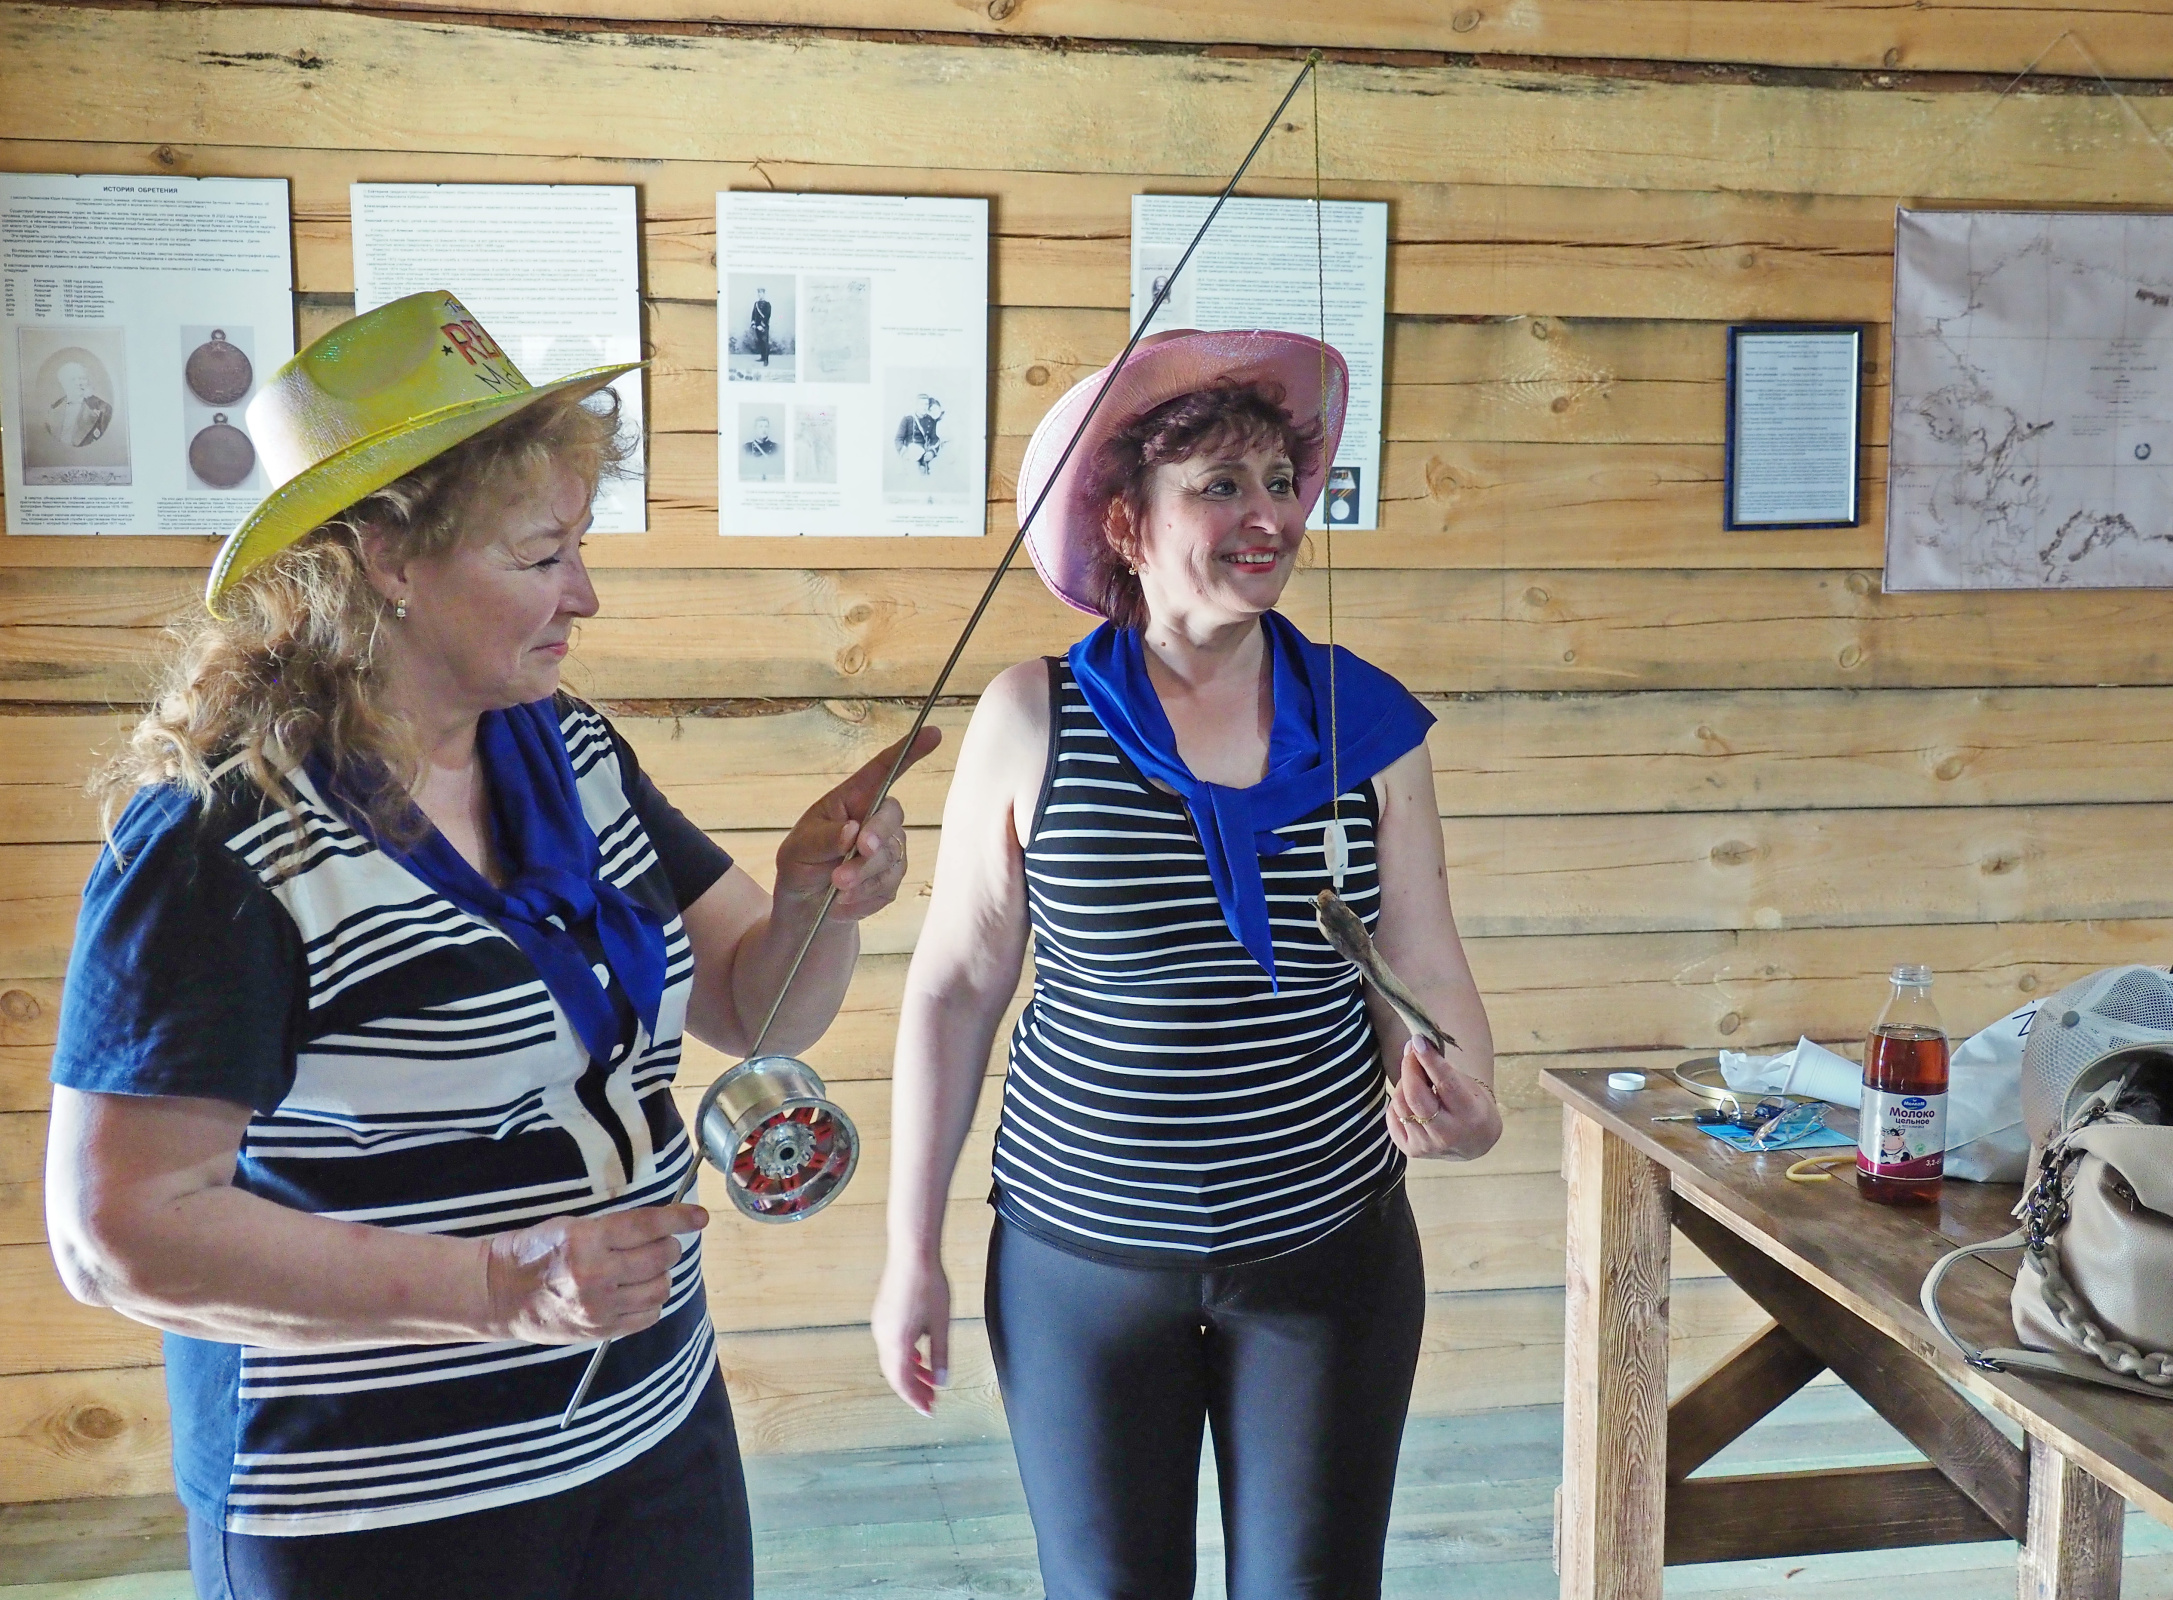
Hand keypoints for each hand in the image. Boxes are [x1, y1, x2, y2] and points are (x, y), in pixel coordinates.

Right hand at [482, 1203, 707, 1343]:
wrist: (499, 1295)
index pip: (647, 1226)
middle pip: (660, 1258)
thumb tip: (660, 1227)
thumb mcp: (570, 1225)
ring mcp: (600, 1308)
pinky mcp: (600, 1331)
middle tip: (659, 1244)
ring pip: (659, 1288)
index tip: (700, 1217)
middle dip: (668, 1247)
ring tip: (645, 1269)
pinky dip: (651, 1302)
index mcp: (586, 1241)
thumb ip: (614, 1228)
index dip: (679, 1219)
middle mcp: (596, 1275)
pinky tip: (637, 1292)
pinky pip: (647, 1317)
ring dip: (661, 1275)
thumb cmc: (533, 1251)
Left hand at [775, 727, 942, 920]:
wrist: (806, 908)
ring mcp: (888, 849)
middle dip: (876, 835)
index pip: (884, 770)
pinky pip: (889, 886)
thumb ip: (822, 839)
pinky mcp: (892, 880)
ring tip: (836, 887)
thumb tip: (852, 829)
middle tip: (857, 850)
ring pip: (891, 857)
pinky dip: (863, 896)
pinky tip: (843, 901)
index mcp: (853, 799)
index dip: (910, 750)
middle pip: (892, 816)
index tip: (933, 733)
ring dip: (863, 875)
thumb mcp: (797, 850)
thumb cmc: (800, 865)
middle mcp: (875, 819)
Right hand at [872, 1250, 950, 1416]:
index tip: (928, 1411)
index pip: (902, 1382)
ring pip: (893, 1359)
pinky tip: (918, 1354)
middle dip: (914, 1389)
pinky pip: (890, 1344)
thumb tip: (941, 1381)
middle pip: (895, 1373)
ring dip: (911, 1372)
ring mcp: (880, 1324)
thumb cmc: (929, 1286)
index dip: (915, 1399)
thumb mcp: (941, 1324)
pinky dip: (905, 1356)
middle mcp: (883, 1336)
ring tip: (930, 1379)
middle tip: (931, 1400)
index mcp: (896, 1342)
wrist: (912, 1253)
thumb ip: (940, 1355)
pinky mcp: (883, 1314)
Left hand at [1386, 1036, 1501, 1160]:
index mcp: (1469, 1114)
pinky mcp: (1411, 1151)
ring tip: (1414, 1076)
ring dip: (1403, 1083)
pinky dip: (1398, 1102)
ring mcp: (1427, 1145)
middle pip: (1416, 1096)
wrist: (1475, 1143)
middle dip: (1410, 1067)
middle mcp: (1448, 1133)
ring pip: (1401, 1105)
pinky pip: (1393, 1117)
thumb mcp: (1469, 1087)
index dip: (1429, 1060)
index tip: (1418, 1040)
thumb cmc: (1472, 1107)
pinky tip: (1409, 1098)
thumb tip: (1415, 1046)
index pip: (1445, 1083)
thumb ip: (1443, 1071)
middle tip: (1411, 1050)